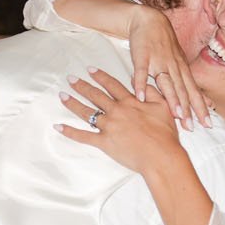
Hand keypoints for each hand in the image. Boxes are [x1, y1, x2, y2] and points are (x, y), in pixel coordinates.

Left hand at [58, 69, 183, 173]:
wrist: (161, 155)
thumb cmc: (165, 134)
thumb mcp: (164, 107)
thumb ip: (152, 92)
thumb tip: (140, 82)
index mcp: (130, 102)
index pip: (112, 85)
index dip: (100, 76)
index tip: (90, 69)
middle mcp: (117, 111)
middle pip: (96, 95)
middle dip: (82, 86)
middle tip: (70, 79)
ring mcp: (109, 126)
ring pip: (87, 112)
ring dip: (73, 103)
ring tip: (62, 95)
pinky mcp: (104, 142)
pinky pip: (83, 136)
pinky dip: (70, 132)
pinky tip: (58, 126)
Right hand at [124, 8, 205, 127]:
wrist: (148, 20)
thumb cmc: (162, 45)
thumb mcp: (176, 62)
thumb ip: (183, 81)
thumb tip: (196, 101)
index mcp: (181, 69)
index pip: (194, 91)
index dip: (201, 108)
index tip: (208, 124)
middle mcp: (173, 66)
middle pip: (183, 90)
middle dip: (189, 109)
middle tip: (193, 127)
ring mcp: (158, 61)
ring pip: (166, 83)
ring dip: (172, 99)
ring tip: (176, 115)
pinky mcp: (142, 56)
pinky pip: (141, 72)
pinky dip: (140, 84)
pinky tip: (139, 97)